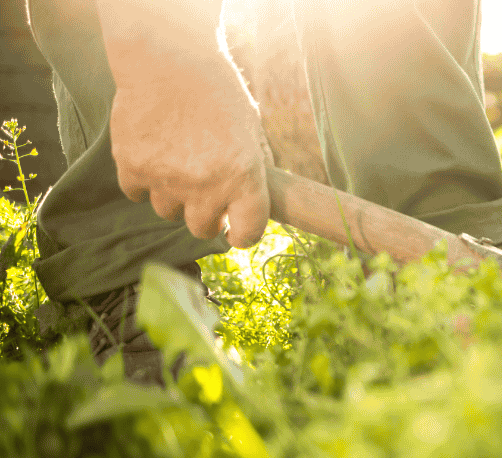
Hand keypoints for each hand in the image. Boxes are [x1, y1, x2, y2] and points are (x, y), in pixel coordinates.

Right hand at [108, 75, 270, 248]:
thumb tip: (252, 201)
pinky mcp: (131, 168)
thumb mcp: (250, 131)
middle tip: (205, 195)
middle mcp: (206, 185)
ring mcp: (166, 180)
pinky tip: (152, 156)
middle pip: (202, 229)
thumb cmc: (217, 92)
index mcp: (243, 177)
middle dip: (206, 217)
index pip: (248, 233)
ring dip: (174, 197)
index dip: (243, 235)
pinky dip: (143, 181)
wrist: (169, 61)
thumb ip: (250, 169)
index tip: (237, 231)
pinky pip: (137, 193)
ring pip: (168, 212)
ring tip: (177, 165)